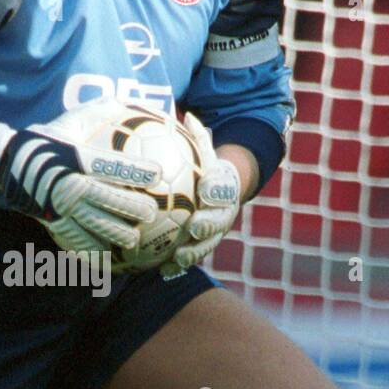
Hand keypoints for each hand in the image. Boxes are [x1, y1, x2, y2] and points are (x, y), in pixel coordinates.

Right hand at [0, 121, 156, 250]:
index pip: (112, 166)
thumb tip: (138, 101)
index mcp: (78, 159)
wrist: (11, 162)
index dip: (136, 171)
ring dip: (120, 235)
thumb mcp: (76, 119)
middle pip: (110, 201)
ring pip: (98, 227)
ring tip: (134, 239)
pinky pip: (78, 245)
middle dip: (135, 209)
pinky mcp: (56, 225)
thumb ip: (106, 111)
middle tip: (152, 213)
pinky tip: (110, 263)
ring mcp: (63, 208)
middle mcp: (71, 185)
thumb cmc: (53, 137)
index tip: (158, 174)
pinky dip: (96, 256)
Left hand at [160, 112, 241, 277]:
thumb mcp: (205, 154)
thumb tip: (190, 117)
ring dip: (193, 253)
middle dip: (208, 226)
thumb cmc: (206, 171)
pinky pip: (192, 260)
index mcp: (225, 190)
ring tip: (178, 258)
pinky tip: (163, 271)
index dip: (216, 191)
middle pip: (218, 222)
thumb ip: (198, 139)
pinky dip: (178, 267)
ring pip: (207, 245)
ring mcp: (214, 234)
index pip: (223, 189)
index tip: (205, 191)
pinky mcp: (202, 248)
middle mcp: (223, 214)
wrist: (220, 195)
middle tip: (195, 227)